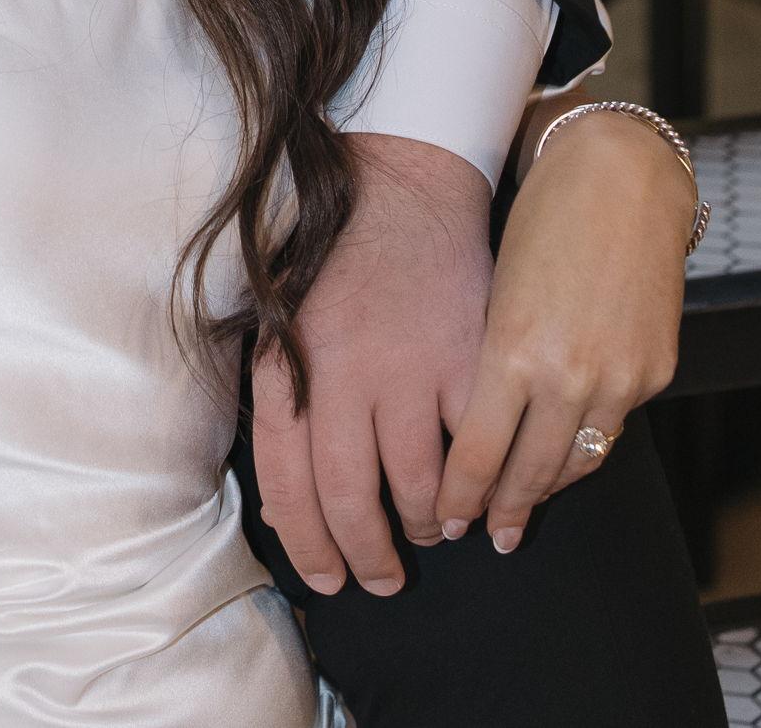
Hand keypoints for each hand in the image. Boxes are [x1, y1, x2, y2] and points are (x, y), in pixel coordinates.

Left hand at [251, 133, 490, 594]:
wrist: (400, 181)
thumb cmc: (333, 256)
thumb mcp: (282, 318)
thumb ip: (283, 399)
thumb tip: (284, 503)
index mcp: (288, 360)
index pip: (284, 477)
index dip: (305, 539)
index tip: (327, 576)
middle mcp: (342, 371)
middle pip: (349, 497)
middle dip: (367, 555)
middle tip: (384, 579)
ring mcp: (409, 367)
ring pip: (419, 485)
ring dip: (429, 523)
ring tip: (433, 529)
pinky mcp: (468, 359)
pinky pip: (476, 450)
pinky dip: (479, 485)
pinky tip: (477, 492)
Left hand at [436, 107, 691, 551]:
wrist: (619, 178)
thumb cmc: (536, 218)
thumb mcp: (490, 288)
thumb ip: (484, 357)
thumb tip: (461, 418)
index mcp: (512, 352)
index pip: (479, 455)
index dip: (461, 498)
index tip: (447, 522)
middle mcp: (570, 376)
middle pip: (530, 474)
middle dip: (504, 513)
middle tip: (484, 537)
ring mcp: (621, 379)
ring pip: (578, 463)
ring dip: (547, 492)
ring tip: (521, 512)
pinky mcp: (656, 372)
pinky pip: (613, 431)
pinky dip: (585, 451)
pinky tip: (563, 460)